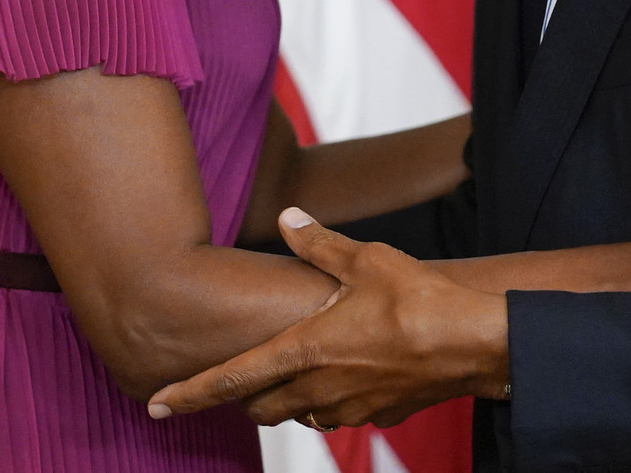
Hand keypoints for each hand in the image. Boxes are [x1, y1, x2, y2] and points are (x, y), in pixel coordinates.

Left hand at [147, 208, 506, 430]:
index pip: (230, 381)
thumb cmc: (417, 299)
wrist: (474, 344)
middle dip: (245, 396)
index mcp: (303, 351)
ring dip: (290, 397)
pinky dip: (332, 398)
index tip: (156, 407)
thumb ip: (319, 243)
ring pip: (300, 413)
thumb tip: (288, 216)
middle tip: (243, 374)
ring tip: (300, 365)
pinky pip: (341, 414)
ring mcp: (349, 408)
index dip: (189, 394)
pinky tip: (352, 369)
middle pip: (260, 407)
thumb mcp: (364, 259)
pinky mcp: (379, 415)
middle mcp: (318, 389)